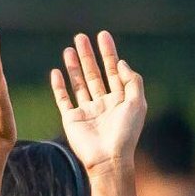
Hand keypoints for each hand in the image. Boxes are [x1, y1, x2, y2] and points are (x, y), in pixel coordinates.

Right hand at [50, 31, 146, 176]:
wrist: (107, 159)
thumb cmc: (125, 134)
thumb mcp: (137, 103)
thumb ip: (132, 81)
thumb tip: (121, 62)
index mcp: (119, 99)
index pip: (113, 70)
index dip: (109, 53)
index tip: (102, 36)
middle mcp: (102, 103)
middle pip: (94, 74)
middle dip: (88, 55)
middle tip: (81, 37)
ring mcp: (86, 111)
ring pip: (79, 83)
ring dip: (74, 66)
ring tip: (68, 49)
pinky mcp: (72, 120)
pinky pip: (63, 99)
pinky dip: (59, 86)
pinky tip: (56, 72)